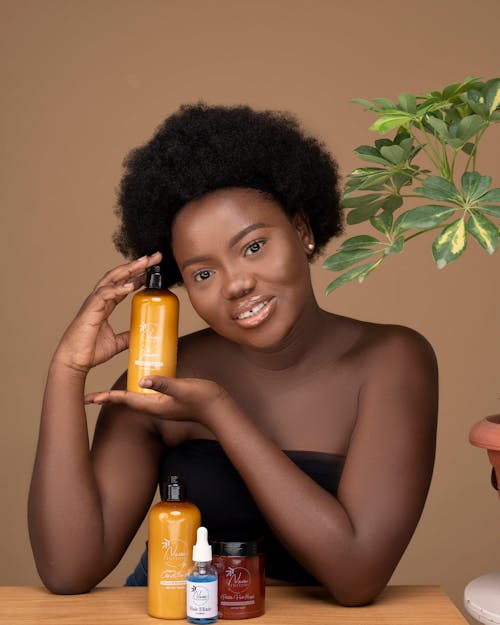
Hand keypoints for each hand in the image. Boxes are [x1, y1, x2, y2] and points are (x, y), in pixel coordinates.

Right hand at [53, 252, 162, 374]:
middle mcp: (99, 299)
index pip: (124, 284)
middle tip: (154, 257)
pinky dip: (117, 288)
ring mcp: (94, 302)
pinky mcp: (90, 309)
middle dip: (137, 265)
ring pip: (112, 279)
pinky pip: (104, 294)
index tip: (153, 269)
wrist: (74, 361)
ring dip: (129, 269)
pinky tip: (130, 285)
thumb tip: (141, 334)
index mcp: (105, 304)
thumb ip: (127, 336)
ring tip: (144, 263)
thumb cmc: (89, 351)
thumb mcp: (116, 343)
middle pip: (120, 276)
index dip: (138, 275)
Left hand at [84, 376, 231, 427]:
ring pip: (136, 398)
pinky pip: (147, 394)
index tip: (89, 397)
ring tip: (108, 389)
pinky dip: (137, 388)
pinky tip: (138, 380)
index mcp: (154, 405)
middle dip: (109, 397)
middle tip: (92, 394)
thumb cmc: (203, 400)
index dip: (107, 397)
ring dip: (121, 394)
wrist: (219, 409)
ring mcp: (162, 404)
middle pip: (126, 400)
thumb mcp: (183, 388)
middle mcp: (155, 407)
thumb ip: (163, 384)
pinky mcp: (169, 400)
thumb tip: (142, 379)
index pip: (125, 400)